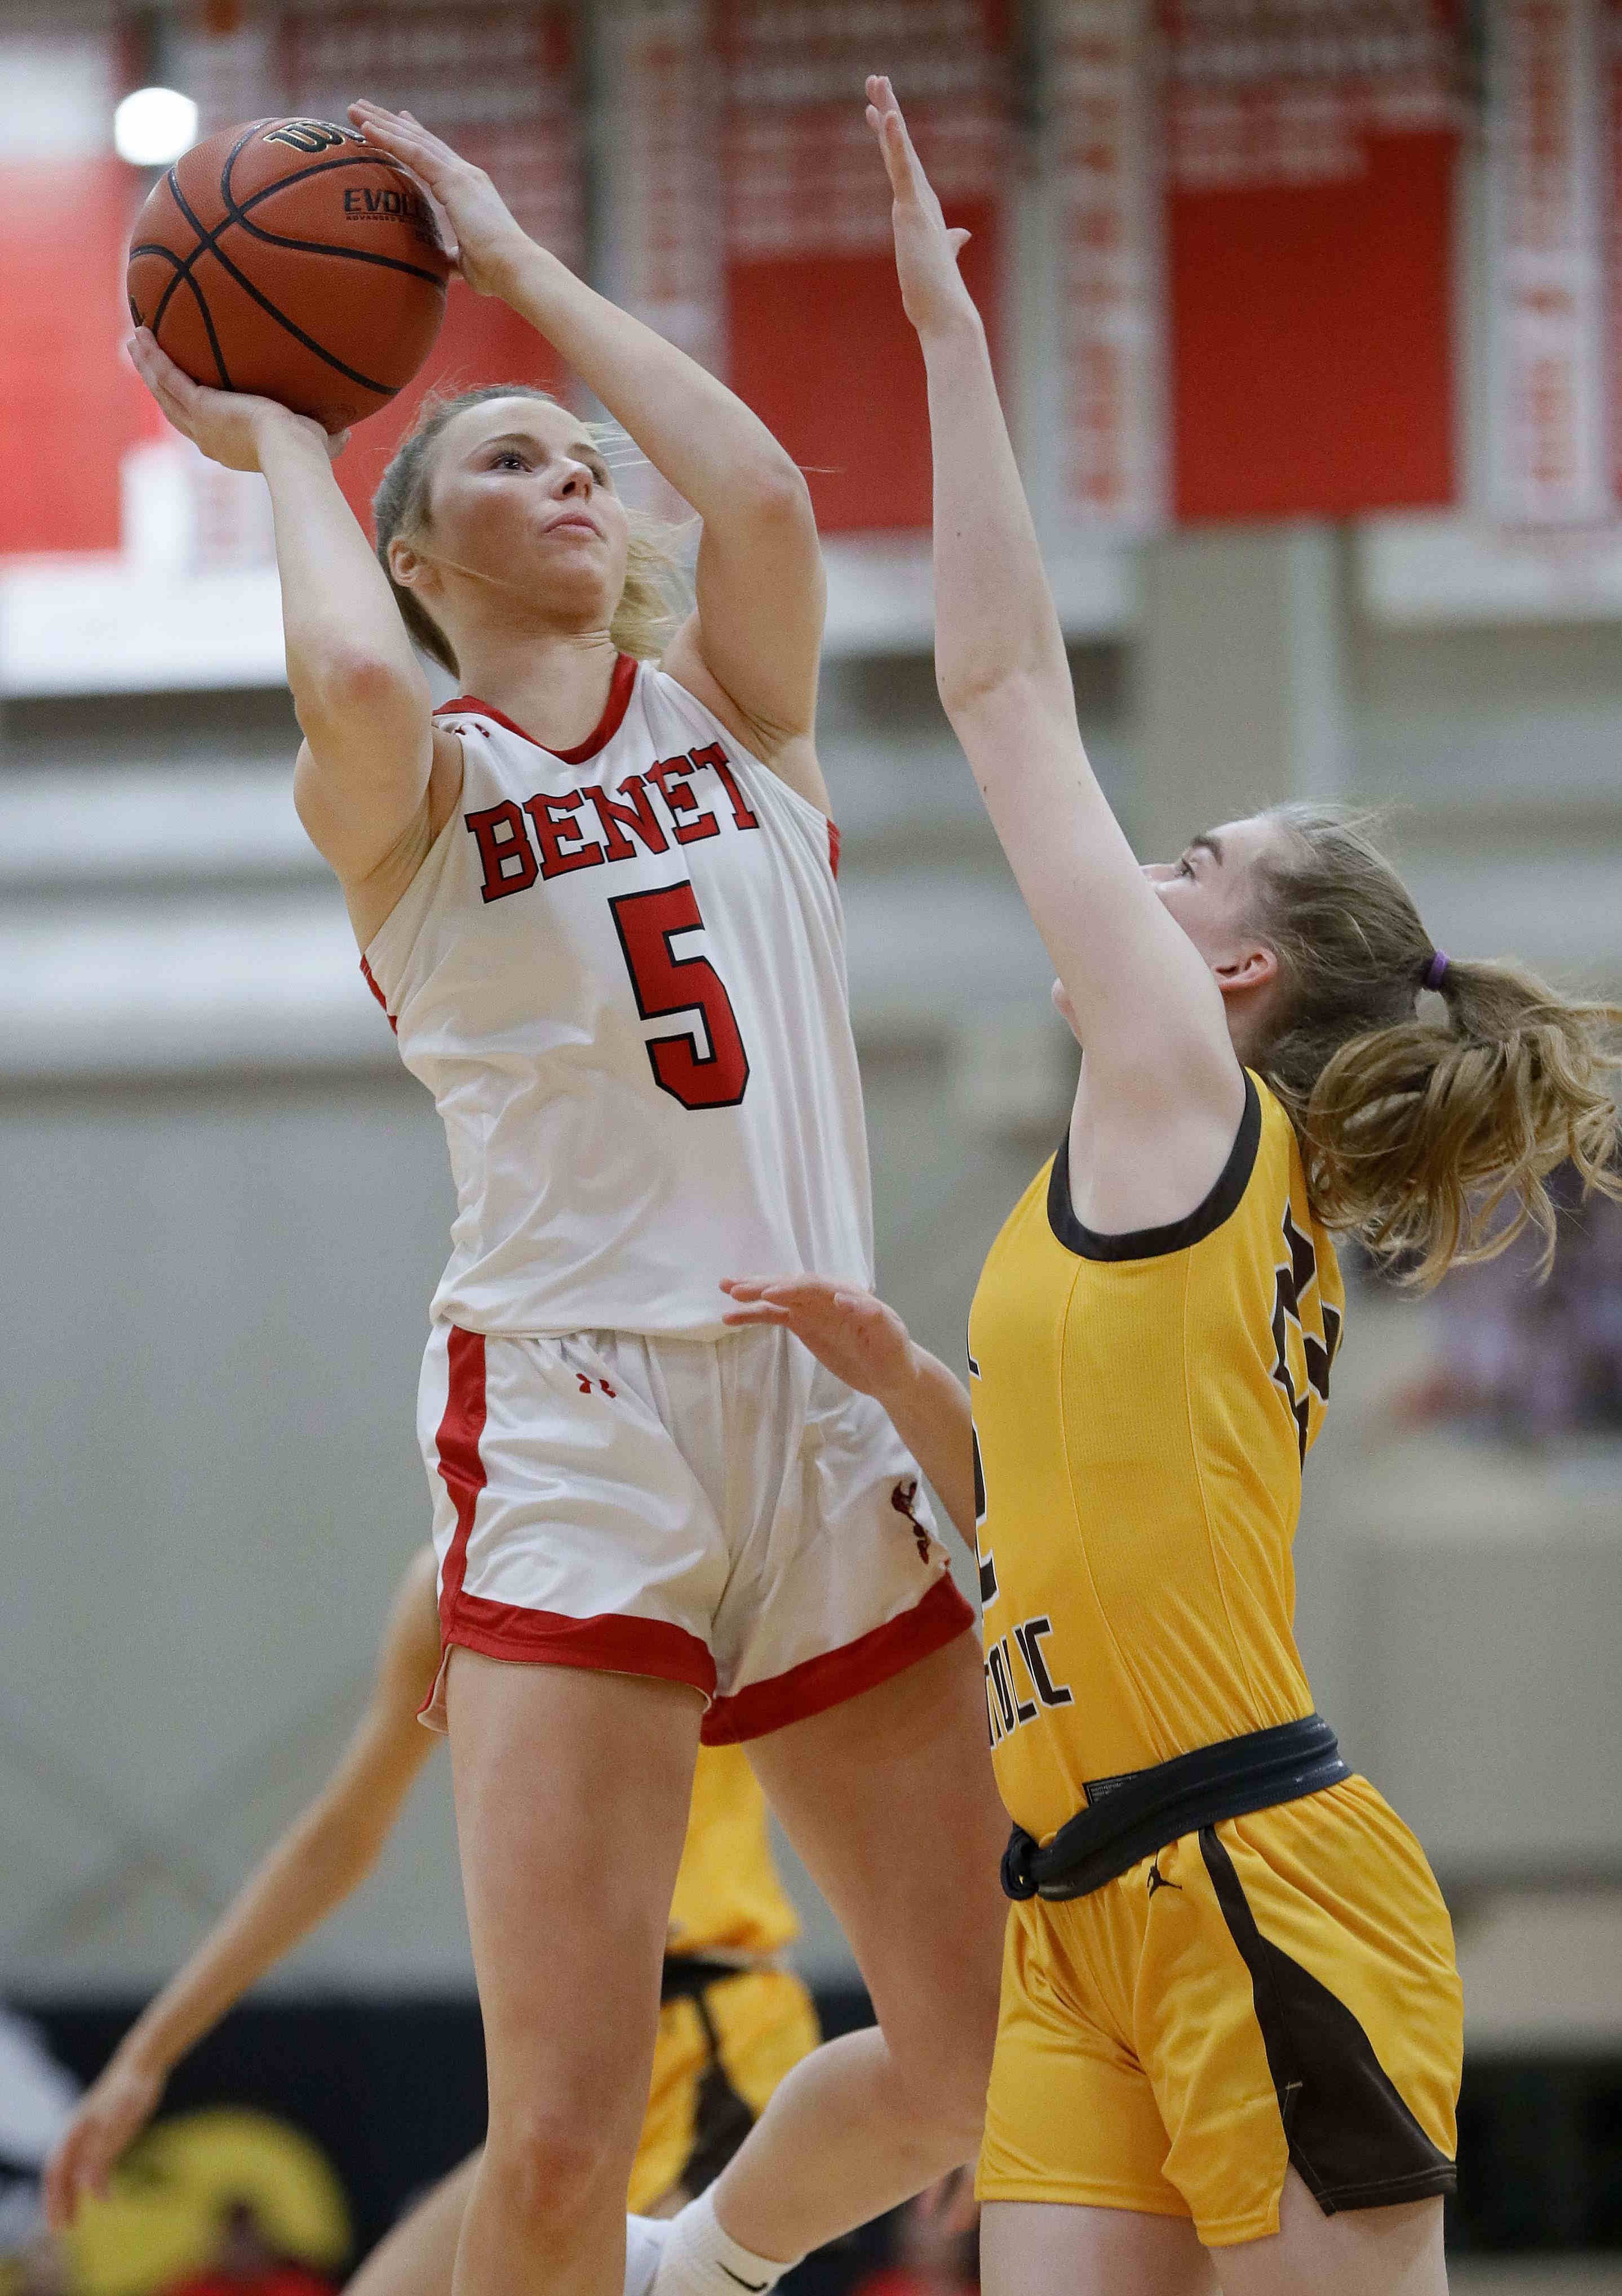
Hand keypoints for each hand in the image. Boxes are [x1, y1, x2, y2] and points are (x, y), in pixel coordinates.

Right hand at [42, 2052, 165, 2231]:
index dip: (53, 2198)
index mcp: (75, 2131)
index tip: (56, 2221)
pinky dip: (91, 2181)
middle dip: (58, 2202)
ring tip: (74, 2222)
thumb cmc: (129, 2090)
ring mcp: (92, 2133)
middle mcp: (79, 2134)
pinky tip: (101, 2195)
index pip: (55, 2171)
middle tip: (62, 2229)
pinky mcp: (107, 2132)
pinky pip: (93, 2162)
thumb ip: (102, 2155)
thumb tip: (88, 2190)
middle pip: (61, 2174)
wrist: (143, 2065)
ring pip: (75, 2170)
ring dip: (72, 2195)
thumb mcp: (118, 2121)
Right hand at [128, 329, 344, 466]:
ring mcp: (200, 424)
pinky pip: (169, 376)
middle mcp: (208, 438)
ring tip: (135, 339)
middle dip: (158, 381)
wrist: (294, 454)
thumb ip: (329, 436)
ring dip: (147, 364)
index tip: (185, 389)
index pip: (203, 424)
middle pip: (172, 406)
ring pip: (164, 390)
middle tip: (144, 357)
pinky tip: (143, 334)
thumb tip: (348, 432)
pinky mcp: (199, 407)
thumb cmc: (310, 456)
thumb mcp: (318, 443)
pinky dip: (155, 357)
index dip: (190, 406)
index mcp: (229, 446)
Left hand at [348, 103, 531, 296]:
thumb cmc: (495, 272)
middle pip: (421, 139)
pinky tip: (366, 128)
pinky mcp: (454, 180)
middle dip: (391, 122)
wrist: (515, 268)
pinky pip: (414, 152)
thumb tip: (438, 265)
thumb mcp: (466, 262)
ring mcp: (461, 174)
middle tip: (364, 107)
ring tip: (354, 108)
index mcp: (469, 190)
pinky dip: (389, 139)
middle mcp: (466, 174)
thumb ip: (451, 256)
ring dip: (381, 122)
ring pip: (413, 139)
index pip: (437, 156)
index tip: (398, 121)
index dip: (415, 137)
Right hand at [720, 1275, 915, 1402]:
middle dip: (764, 1285)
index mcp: (849, 1294)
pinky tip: (732, 1317)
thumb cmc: (895, 1356)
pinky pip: (775, 1315)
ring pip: (779, 1297)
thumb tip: (842, 1296)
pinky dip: (754, 1314)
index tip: (768, 1293)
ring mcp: (813, 1309)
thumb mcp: (890, 1337)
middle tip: (736, 1288)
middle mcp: (828, 1296)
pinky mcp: (804, 1324)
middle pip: (792, 1285)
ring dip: (753, 1293)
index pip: (816, 1286)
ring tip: (725, 1289)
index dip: (791, 1288)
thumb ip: (870, 1316)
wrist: (892, 1375)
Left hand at [864, 75, 977, 338]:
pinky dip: (894, 141)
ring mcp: (917, 203)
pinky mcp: (912, 211)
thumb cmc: (938, 297)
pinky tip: (886, 114)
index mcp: (924, 212)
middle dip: (887, 111)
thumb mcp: (937, 262)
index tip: (877, 112)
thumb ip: (949, 244)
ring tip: (876, 82)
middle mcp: (922, 201)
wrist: (947, 315)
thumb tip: (959, 236)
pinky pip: (901, 168)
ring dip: (887, 113)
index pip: (903, 167)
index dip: (891, 138)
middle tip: (875, 79)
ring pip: (899, 149)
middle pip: (900, 148)